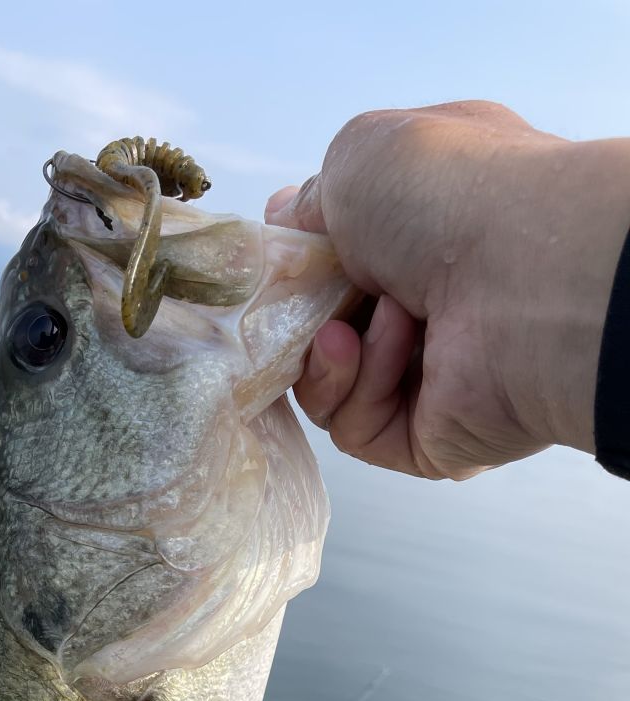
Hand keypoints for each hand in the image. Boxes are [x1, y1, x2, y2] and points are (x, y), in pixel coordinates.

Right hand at [266, 101, 629, 477]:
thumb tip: (288, 223)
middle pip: (332, 323)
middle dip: (305, 312)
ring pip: (333, 382)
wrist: (524, 276)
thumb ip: (313, 195)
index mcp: (436, 222)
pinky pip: (356, 427)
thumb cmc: (455, 198)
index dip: (306, 260)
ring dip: (329, 351)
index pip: (352, 253)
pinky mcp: (429, 436)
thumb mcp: (361, 158)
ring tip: (354, 325)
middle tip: (302, 298)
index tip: (281, 260)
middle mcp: (441, 297)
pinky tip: (389, 346)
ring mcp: (436, 372)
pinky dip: (356, 388)